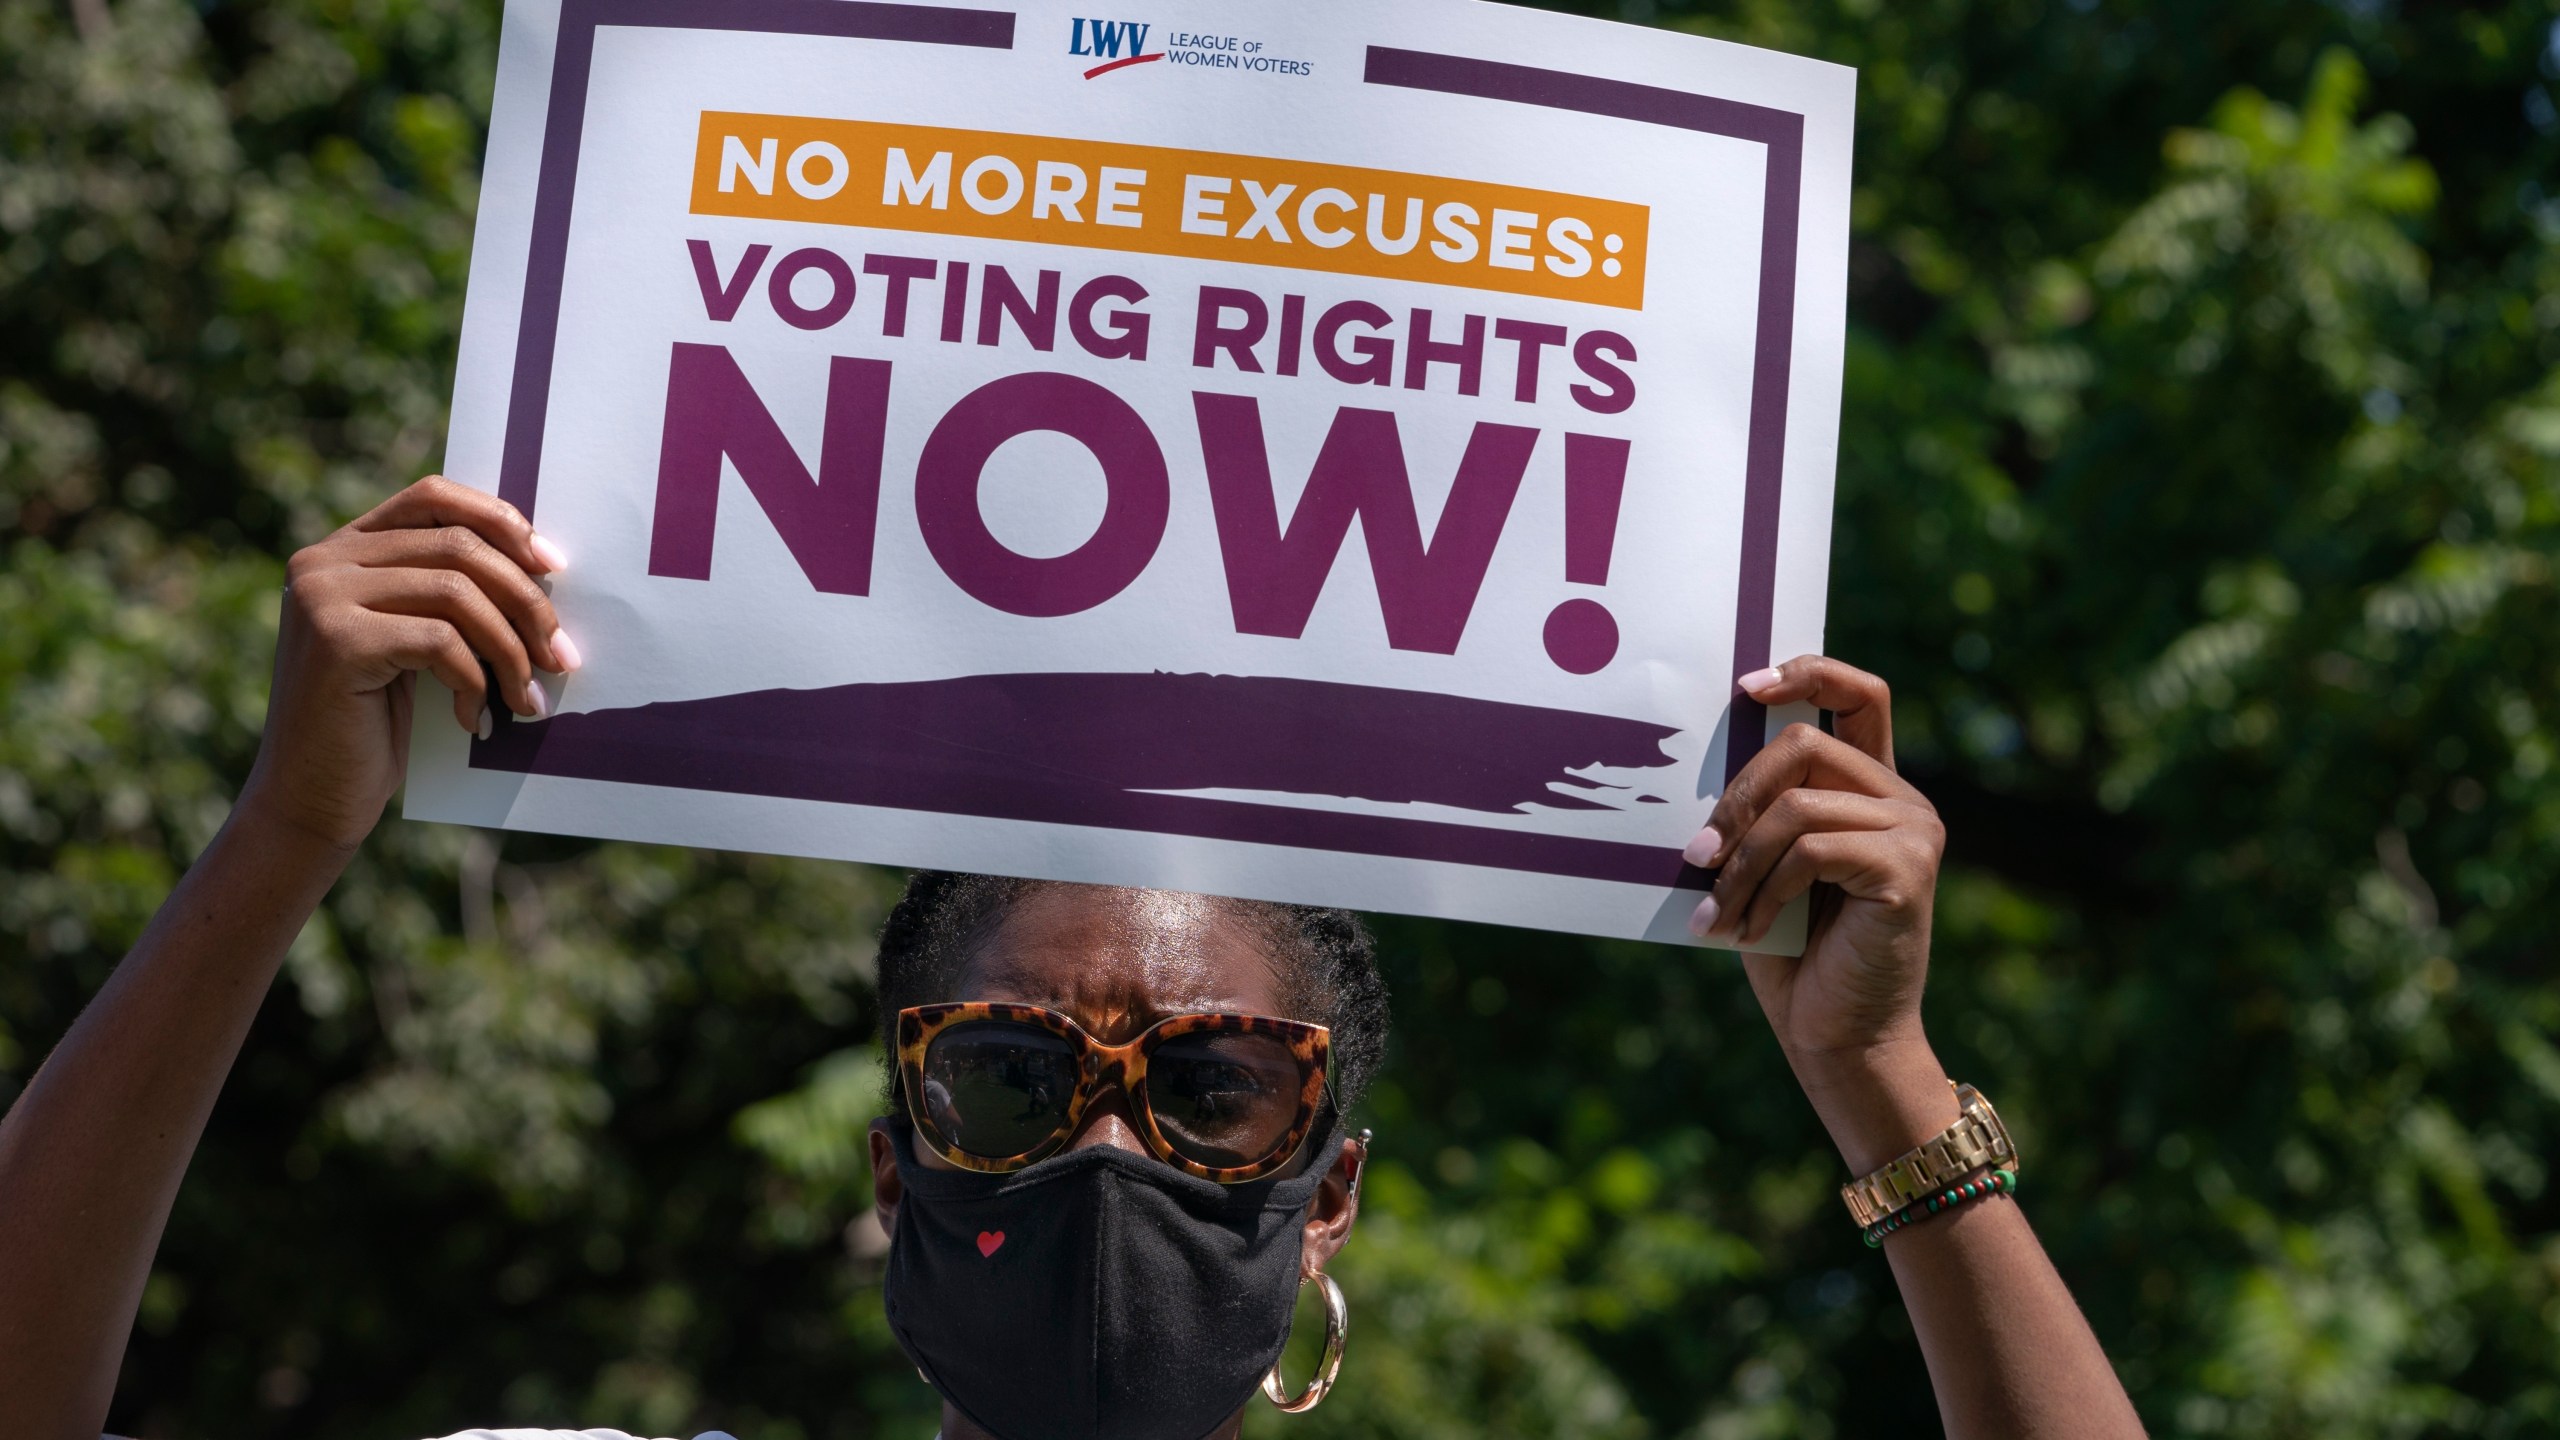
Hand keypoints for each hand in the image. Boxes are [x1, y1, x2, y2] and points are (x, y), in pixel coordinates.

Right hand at [237, 476, 578, 850]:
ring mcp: (323, 597)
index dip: (500, 520)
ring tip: (527, 698)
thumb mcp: (414, 646)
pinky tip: (476, 721)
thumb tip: (544, 566)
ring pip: (457, 593)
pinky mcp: (336, 641)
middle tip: (562, 657)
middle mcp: (324, 561)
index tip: (553, 565)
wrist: (310, 799)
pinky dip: (475, 682)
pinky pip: (441, 640)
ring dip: (511, 651)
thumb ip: (447, 596)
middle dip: (526, 602)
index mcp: (344, 549)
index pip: (434, 497)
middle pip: (458, 547)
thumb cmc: (375, 725)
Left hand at [1685, 657, 1953, 1165]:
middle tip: (1696, 854)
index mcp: (1873, 790)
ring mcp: (1914, 832)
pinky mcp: (1908, 869)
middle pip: (1805, 744)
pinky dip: (1763, 888)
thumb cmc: (1794, 955)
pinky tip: (1746, 929)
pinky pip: (1810, 848)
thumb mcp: (1765, 867)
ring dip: (1740, 860)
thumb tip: (1693, 765)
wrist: (1839, 1039)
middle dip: (1736, 796)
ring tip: (1717, 909)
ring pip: (1797, 802)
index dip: (1808, 672)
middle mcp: (1905, 801)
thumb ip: (1759, 812)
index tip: (1745, 688)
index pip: (1861, 694)